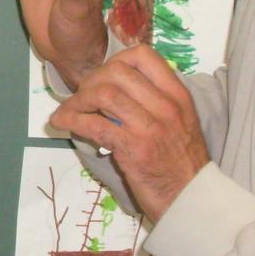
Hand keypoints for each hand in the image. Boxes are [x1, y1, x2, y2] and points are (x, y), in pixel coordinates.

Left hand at [48, 45, 208, 222]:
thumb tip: (113, 89)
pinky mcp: (133, 148)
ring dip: (76, 100)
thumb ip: (154, 102)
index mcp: (177, 96)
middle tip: (82, 96)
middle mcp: (166, 106)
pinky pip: (94, 124)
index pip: (143, 56)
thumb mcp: (180, 122)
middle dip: (90, 81)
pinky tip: (61, 122)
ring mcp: (150, 127)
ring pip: (103, 94)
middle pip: (116, 72)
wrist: (192, 199)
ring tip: (69, 110)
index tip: (102, 77)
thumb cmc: (181, 162)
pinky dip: (71, 119)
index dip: (115, 60)